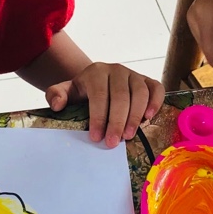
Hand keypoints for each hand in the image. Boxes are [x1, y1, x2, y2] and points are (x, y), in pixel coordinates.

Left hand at [44, 63, 164, 147]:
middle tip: (112, 143)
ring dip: (135, 116)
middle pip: (120, 96)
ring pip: (140, 93)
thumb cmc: (83, 91)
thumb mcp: (66, 91)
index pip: (99, 95)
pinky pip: (156, 89)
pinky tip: (148, 118)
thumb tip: (57, 105)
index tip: (95, 137)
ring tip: (128, 136)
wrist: (97, 81)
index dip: (98, 117)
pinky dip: (155, 102)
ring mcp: (134, 74)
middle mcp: (117, 70)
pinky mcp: (148, 80)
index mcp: (96, 72)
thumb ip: (56, 95)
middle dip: (117, 121)